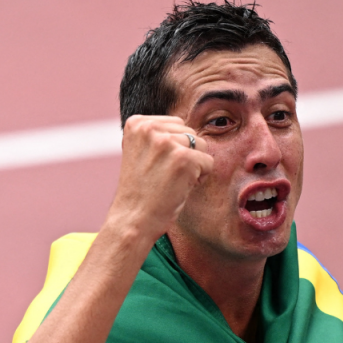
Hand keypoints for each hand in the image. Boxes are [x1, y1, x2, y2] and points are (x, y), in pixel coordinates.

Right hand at [106, 115, 212, 241]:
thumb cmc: (141, 191)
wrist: (133, 219)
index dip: (173, 148)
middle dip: (185, 154)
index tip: (155, 166)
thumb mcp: (141, 152)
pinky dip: (200, 178)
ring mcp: (166, 142)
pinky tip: (180, 187)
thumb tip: (189, 129)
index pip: (176, 124)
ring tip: (172, 181)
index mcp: (136, 123)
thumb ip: (159, 135)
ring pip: (201, 145)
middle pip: (190, 132)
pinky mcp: (183, 158)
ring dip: (193, 166)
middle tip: (164, 176)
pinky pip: (209, 162)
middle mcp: (149, 128)